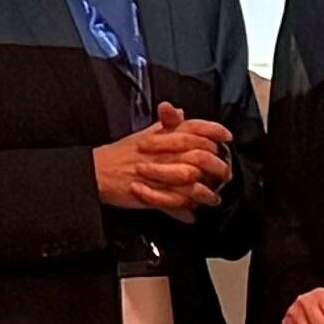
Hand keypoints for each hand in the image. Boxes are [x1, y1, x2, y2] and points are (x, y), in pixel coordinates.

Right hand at [94, 103, 233, 216]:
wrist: (96, 171)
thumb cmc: (120, 153)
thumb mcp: (145, 133)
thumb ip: (166, 125)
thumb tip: (181, 113)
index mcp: (162, 135)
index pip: (194, 127)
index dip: (215, 131)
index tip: (226, 137)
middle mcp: (163, 151)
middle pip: (199, 153)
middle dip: (217, 165)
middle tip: (225, 172)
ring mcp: (159, 172)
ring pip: (192, 178)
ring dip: (207, 189)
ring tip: (214, 197)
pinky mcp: (153, 193)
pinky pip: (177, 200)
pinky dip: (189, 207)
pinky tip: (195, 211)